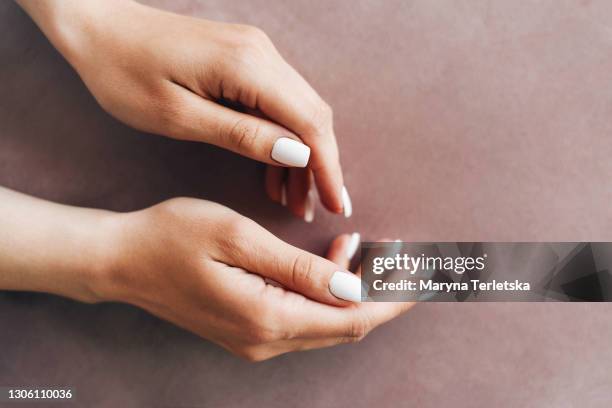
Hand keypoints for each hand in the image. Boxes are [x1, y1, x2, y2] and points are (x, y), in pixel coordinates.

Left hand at [17, 0, 350, 220]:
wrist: (98, 26)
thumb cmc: (124, 74)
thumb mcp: (178, 116)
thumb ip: (241, 135)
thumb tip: (297, 154)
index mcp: (246, 66)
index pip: (309, 122)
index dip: (328, 167)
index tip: (337, 205)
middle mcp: (262, 53)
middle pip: (312, 116)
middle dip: (319, 167)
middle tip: (311, 210)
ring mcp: (256, 52)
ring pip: (298, 111)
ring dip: (301, 156)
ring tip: (291, 200)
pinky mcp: (245, 58)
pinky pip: (278, 103)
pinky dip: (282, 139)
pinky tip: (273, 170)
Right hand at [96, 197, 410, 360]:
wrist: (122, 261)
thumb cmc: (173, 237)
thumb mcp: (237, 238)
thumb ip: (297, 267)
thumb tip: (351, 287)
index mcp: (268, 317)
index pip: (352, 316)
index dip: (392, 297)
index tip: (426, 277)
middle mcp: (267, 340)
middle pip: (345, 325)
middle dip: (381, 293)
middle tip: (406, 258)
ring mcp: (257, 340)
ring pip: (327, 323)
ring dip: (355, 291)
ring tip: (367, 248)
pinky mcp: (249, 331)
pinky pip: (304, 318)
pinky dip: (328, 293)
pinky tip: (333, 263)